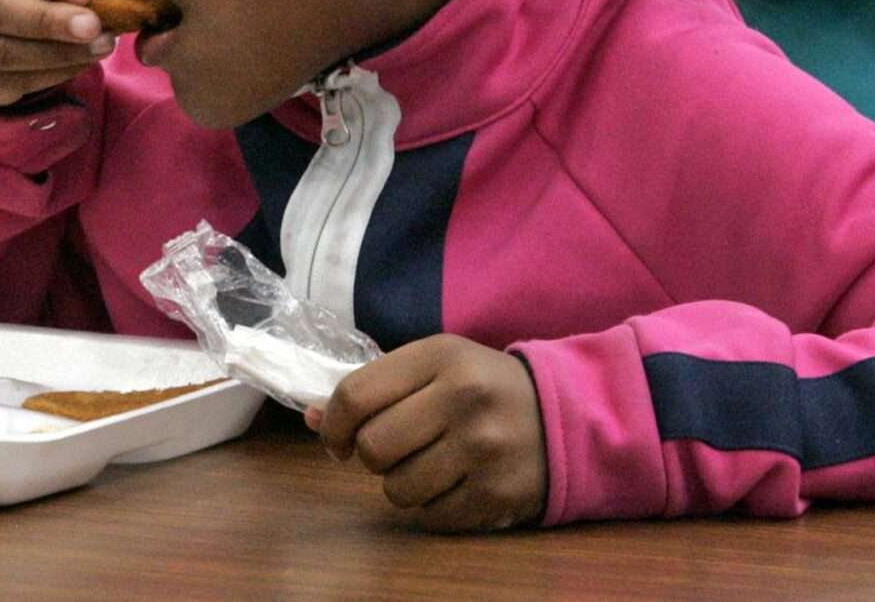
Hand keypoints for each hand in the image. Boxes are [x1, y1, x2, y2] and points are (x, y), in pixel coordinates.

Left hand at [308, 335, 548, 532]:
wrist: (564, 415)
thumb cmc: (481, 388)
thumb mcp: (432, 367)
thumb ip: (372, 387)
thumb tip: (310, 416)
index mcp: (440, 356)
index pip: (355, 394)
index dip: (333, 424)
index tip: (336, 438)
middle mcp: (463, 398)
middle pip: (374, 447)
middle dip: (373, 455)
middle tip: (393, 450)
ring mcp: (484, 448)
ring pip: (398, 489)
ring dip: (402, 484)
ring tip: (428, 466)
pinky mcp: (498, 492)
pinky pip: (431, 516)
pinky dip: (432, 507)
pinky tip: (454, 483)